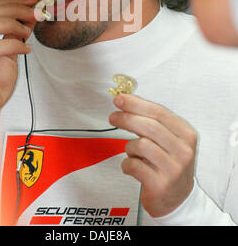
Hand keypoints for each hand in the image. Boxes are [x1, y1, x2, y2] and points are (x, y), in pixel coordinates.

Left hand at [109, 94, 196, 217]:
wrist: (178, 200)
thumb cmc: (168, 164)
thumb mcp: (169, 140)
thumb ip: (152, 122)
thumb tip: (126, 102)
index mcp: (186, 134)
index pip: (159, 112)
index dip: (136, 104)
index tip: (120, 99)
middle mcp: (183, 151)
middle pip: (149, 126)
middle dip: (127, 118)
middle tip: (113, 117)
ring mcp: (173, 169)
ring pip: (141, 145)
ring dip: (129, 147)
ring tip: (132, 153)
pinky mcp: (160, 185)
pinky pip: (134, 165)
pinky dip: (127, 164)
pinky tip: (131, 167)